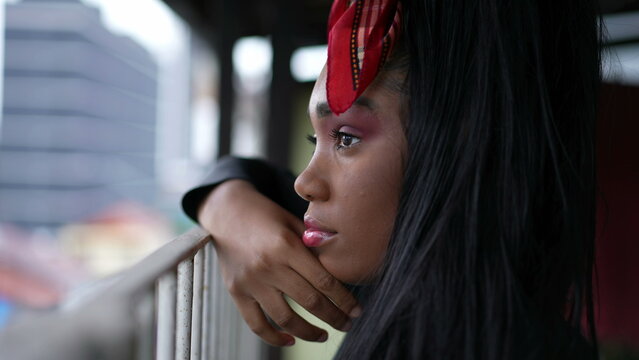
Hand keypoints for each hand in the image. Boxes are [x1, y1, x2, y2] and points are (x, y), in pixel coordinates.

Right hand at [198, 180, 360, 345]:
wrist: (225, 211)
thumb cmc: (265, 214)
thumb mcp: (293, 222)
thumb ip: (313, 246)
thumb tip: (339, 270)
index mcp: (287, 245)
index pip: (323, 281)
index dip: (344, 300)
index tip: (356, 311)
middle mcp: (269, 265)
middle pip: (309, 301)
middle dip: (334, 317)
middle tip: (347, 324)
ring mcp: (251, 282)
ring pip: (286, 318)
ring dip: (309, 332)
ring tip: (323, 335)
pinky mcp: (236, 292)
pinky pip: (257, 324)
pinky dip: (274, 337)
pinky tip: (290, 340)